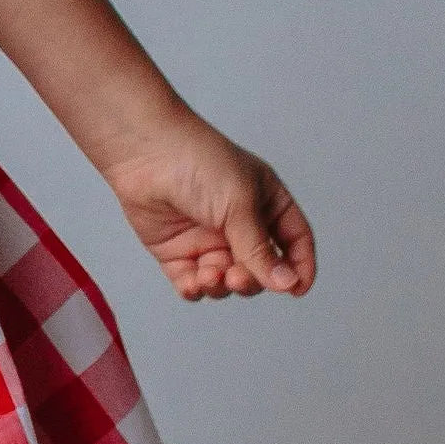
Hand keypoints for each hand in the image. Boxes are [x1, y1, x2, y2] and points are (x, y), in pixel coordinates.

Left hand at [104, 117, 315, 304]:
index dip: (300, 267)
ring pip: (226, 282)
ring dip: (222, 287)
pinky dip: (195, 289)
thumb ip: (260, 248)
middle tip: (237, 277)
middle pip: (260, 270)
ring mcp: (208, 240)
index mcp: (266, 204)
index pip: (295, 242)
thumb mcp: (240, 204)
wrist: (144, 153)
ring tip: (210, 275)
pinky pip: (193, 283)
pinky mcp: (178, 252)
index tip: (297, 290)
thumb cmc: (198, 162)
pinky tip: (193, 283)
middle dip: (252, 281)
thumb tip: (286, 284)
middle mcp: (240, 225)